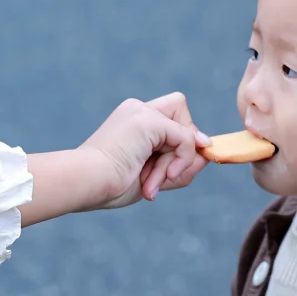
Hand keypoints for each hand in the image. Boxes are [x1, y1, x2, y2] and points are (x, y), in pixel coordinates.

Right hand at [83, 93, 209, 208]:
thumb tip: (208, 152)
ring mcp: (142, 112)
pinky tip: (162, 176)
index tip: (170, 172)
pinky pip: (185, 138)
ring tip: (151, 183)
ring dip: (176, 162)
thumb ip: (181, 166)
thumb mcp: (154, 177)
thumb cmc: (111, 186)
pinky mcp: (148, 120)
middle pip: (182, 115)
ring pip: (185, 130)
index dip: (180, 142)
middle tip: (162, 176)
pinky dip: (181, 160)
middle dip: (181, 148)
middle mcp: (137, 110)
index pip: (172, 121)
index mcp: (133, 121)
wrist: (87, 183)